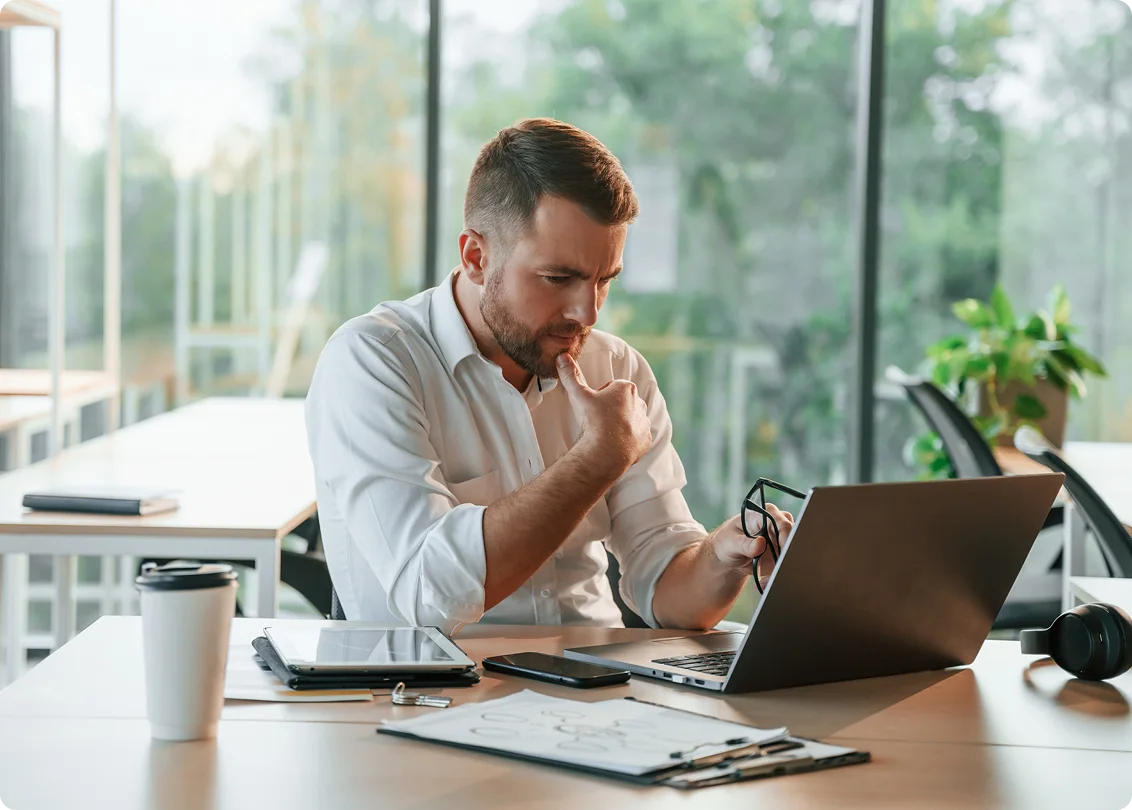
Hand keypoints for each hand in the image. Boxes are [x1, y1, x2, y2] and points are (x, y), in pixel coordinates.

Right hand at [556, 353, 652, 476]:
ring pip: (631, 419)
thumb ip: (571, 375)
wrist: (607, 450)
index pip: (612, 387)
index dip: (601, 396)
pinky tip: (616, 443)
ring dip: (621, 424)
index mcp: (626, 388)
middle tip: (598, 420)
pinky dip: (629, 439)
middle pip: (622, 402)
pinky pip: (637, 436)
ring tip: (606, 433)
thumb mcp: (580, 395)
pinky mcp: (646, 439)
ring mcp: (645, 422)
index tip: (594, 407)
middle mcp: (640, 402)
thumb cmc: (595, 420)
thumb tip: (562, 356)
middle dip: (612, 409)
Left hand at [708, 504, 794, 589]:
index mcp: (762, 515)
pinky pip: (786, 565)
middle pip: (793, 538)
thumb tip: (760, 543)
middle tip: (775, 570)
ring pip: (792, 553)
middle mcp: (775, 524)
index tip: (784, 552)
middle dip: (786, 556)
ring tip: (764, 580)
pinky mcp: (781, 553)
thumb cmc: (726, 543)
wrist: (727, 558)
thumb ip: (745, 544)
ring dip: (781, 568)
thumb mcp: (731, 543)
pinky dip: (777, 574)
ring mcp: (780, 539)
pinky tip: (764, 581)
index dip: (786, 537)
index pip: (781, 522)